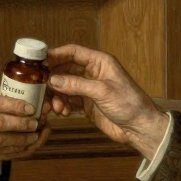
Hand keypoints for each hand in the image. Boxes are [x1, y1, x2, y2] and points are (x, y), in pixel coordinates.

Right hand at [46, 44, 167, 159]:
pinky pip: (69, 101)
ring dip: (57, 96)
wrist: (140, 128)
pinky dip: (63, 105)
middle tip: (40, 87)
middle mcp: (93, 73)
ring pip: (65, 87)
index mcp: (99, 62)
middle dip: (53, 79)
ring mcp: (89, 89)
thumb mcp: (102, 91)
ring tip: (56, 107)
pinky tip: (63, 112)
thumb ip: (76, 84)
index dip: (56, 55)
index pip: (73, 52)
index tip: (40, 61)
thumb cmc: (129, 104)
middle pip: (65, 70)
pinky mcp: (87, 104)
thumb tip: (53, 80)